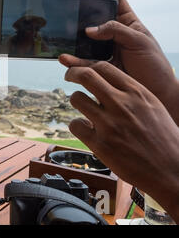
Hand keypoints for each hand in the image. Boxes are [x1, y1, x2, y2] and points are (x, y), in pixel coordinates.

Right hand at [59, 0, 178, 122]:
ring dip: (72, 43)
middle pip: (93, 20)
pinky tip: (66, 60)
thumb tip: (90, 29)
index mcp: (127, 22)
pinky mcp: (98, 67)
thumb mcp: (139, 41)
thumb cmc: (153, 64)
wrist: (156, 93)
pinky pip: (82, 62)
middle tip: (71, 19)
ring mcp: (103, 50)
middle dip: (80, 18)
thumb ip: (116, 31)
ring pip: (84, 42)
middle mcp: (112, 34)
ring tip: (64, 45)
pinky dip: (72, 61)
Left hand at [64, 61, 178, 221]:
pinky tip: (87, 129)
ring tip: (84, 109)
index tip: (82, 71)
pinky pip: (75, 125)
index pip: (103, 67)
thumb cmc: (163, 138)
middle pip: (85, 76)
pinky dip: (78, 125)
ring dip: (77, 101)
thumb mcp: (152, 106)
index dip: (89, 67)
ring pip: (76, 98)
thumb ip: (130, 93)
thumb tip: (107, 82)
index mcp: (137, 92)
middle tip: (69, 76)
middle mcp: (122, 105)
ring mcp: (109, 124)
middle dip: (72, 73)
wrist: (171, 170)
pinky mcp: (100, 144)